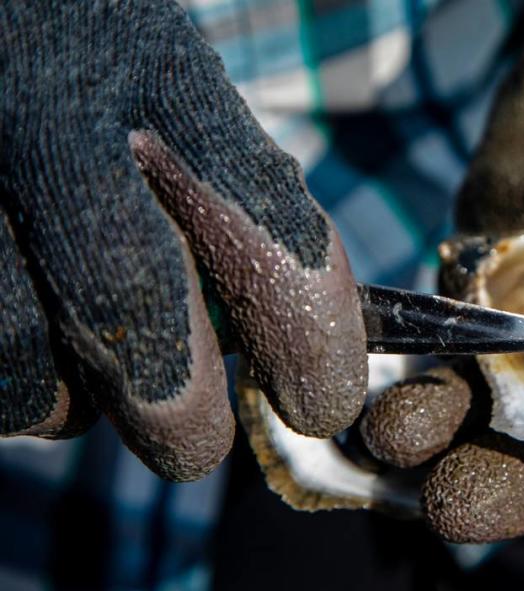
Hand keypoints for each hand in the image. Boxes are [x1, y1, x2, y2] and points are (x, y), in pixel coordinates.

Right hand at [0, 1, 366, 480]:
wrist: (7, 23)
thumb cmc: (98, 66)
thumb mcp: (171, 84)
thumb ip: (226, 187)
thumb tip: (298, 327)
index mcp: (159, 73)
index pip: (259, 216)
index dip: (302, 329)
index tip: (323, 399)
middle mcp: (51, 114)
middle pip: (126, 296)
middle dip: (176, 404)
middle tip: (198, 446)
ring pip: (19, 346)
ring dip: (71, 401)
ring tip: (98, 389)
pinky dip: (14, 382)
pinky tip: (36, 352)